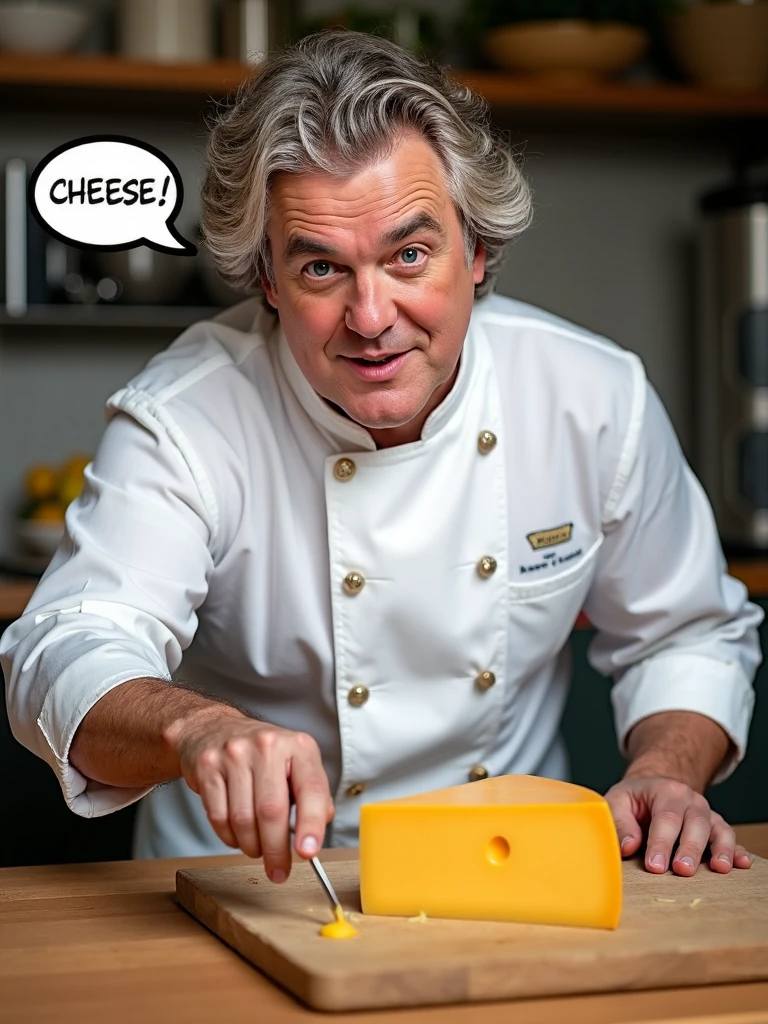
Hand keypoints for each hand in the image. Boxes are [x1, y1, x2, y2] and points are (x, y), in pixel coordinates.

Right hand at [165, 708, 333, 882]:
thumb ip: (313, 795)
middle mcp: (267, 746)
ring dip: (251, 846)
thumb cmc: (263, 755)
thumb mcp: (297, 764)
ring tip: (256, 848)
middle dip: (276, 850)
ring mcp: (234, 754)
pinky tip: (237, 835)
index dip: (311, 825)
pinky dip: (229, 837)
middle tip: (279, 870)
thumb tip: (317, 830)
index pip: (311, 789)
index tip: (308, 852)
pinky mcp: (208, 766)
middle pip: (272, 811)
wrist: (213, 729)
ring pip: (243, 819)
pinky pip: (218, 817)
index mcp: (298, 746)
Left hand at [604, 776, 752, 875]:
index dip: (660, 843)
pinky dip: (737, 851)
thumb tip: (628, 846)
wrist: (654, 788)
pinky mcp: (716, 828)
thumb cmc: (635, 798)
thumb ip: (619, 821)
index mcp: (666, 791)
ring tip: (719, 868)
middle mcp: (691, 801)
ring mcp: (706, 814)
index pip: (665, 818)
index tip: (655, 865)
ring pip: (718, 830)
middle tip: (682, 870)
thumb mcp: (618, 800)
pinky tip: (741, 863)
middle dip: (689, 849)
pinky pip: (730, 837)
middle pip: (695, 824)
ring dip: (720, 850)